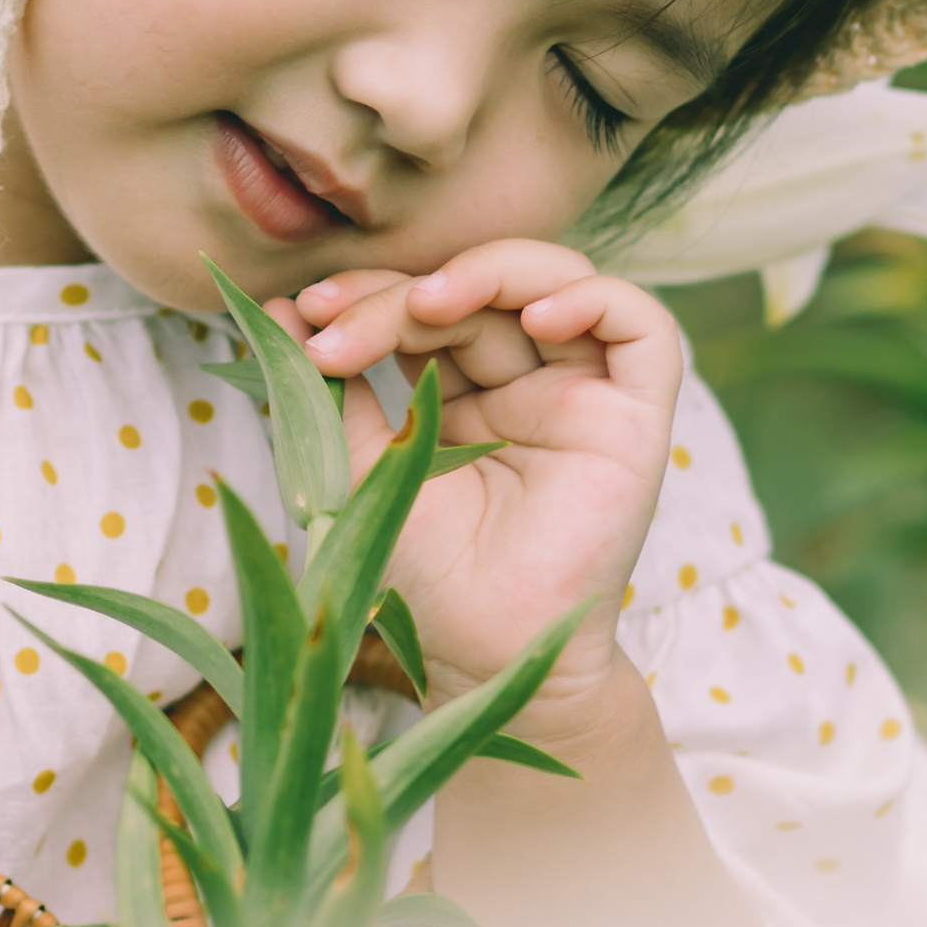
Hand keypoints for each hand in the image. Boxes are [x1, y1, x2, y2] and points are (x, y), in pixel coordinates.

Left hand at [284, 242, 682, 714]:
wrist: (478, 652)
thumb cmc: (422, 575)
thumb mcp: (358, 463)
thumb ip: (331, 386)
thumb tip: (283, 309)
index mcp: (466, 395)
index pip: (427, 309)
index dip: (371, 297)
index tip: (309, 316)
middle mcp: (528, 387)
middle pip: (480, 293)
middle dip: (403, 294)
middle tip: (340, 321)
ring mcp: (583, 398)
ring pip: (558, 283)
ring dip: (489, 274)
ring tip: (426, 303)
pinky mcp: (637, 419)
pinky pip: (642, 330)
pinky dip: (592, 300)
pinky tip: (535, 319)